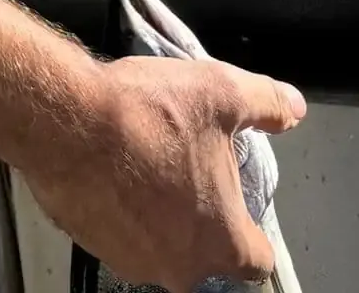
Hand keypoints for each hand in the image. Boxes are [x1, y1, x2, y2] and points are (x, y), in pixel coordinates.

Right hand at [24, 53, 302, 292]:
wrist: (65, 121)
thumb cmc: (147, 114)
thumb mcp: (219, 93)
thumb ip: (264, 104)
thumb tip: (293, 108)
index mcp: (221, 241)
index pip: (256, 261)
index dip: (251, 230)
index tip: (236, 201)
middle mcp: (180, 266)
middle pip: (202, 252)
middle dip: (196, 216)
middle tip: (180, 166)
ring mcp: (130, 259)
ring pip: (156, 242)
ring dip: (154, 211)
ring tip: (140, 158)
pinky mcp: (89, 243)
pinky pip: (115, 229)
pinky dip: (116, 205)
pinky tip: (108, 164)